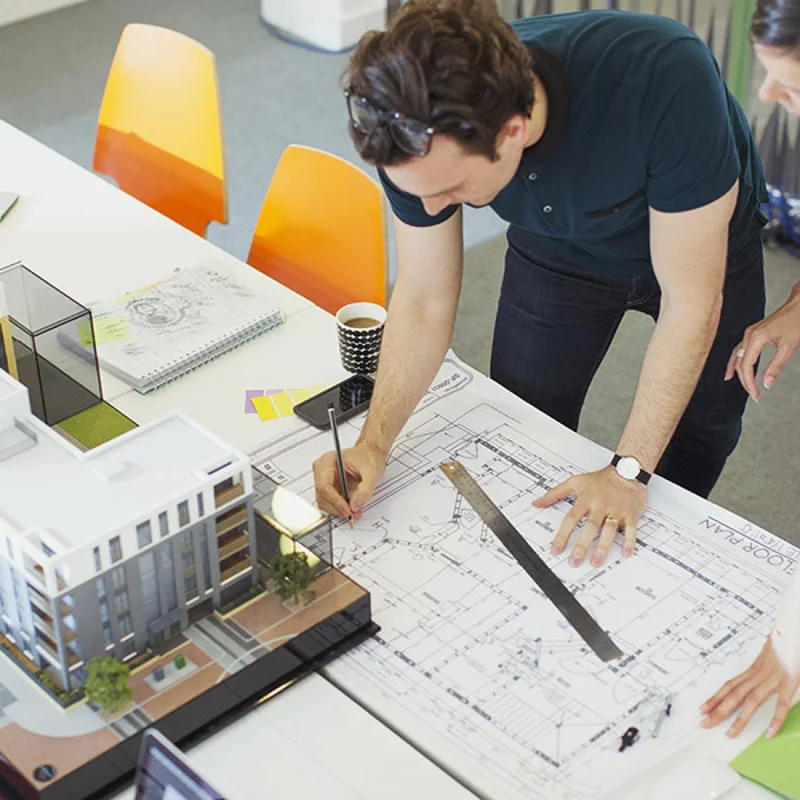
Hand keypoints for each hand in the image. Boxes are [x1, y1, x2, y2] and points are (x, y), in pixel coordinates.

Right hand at [313, 442, 386, 519]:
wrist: (370, 455)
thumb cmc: (368, 458)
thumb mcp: (371, 473)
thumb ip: (364, 490)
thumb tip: (355, 506)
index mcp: (328, 460)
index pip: (325, 485)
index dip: (335, 501)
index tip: (347, 510)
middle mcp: (322, 469)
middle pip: (322, 495)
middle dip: (337, 507)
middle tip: (352, 514)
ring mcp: (323, 478)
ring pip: (323, 501)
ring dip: (337, 510)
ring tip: (353, 512)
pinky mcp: (327, 487)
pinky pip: (328, 501)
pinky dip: (339, 508)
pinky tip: (350, 508)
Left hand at [534, 466, 646, 566]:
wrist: (627, 471)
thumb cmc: (600, 479)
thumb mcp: (575, 482)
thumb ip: (554, 493)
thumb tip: (537, 503)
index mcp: (587, 499)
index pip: (571, 518)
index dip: (563, 534)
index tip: (556, 549)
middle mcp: (601, 505)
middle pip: (590, 527)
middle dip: (582, 545)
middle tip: (574, 560)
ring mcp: (616, 510)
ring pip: (609, 530)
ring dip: (603, 547)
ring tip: (595, 562)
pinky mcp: (630, 514)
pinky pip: (631, 529)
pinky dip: (629, 541)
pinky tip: (625, 553)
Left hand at [701, 637, 799, 737]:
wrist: (793, 625)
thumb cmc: (785, 639)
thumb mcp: (772, 654)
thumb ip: (765, 666)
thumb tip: (759, 672)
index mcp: (755, 668)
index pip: (730, 685)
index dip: (715, 697)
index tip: (704, 708)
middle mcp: (760, 673)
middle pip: (734, 694)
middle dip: (718, 710)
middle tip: (704, 723)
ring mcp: (774, 677)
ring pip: (752, 700)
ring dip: (739, 718)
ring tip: (728, 732)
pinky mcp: (790, 680)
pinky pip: (782, 703)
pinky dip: (776, 718)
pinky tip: (769, 732)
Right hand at [726, 287, 799, 401]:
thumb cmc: (797, 320)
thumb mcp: (789, 346)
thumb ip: (776, 366)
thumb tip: (767, 383)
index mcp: (756, 338)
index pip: (746, 366)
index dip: (749, 382)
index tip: (755, 393)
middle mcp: (749, 335)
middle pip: (740, 363)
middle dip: (745, 380)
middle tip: (754, 393)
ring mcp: (750, 333)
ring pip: (738, 357)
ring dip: (739, 372)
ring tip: (739, 384)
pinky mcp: (753, 332)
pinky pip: (740, 349)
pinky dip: (737, 360)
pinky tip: (735, 367)